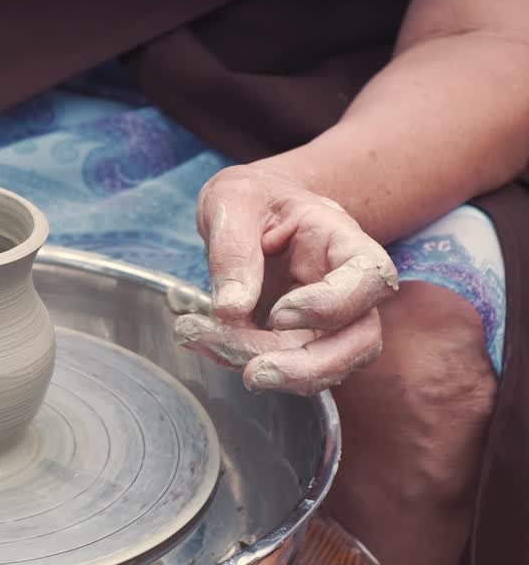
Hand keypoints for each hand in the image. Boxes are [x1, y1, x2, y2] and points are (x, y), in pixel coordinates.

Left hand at [175, 165, 398, 395]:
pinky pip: (281, 364)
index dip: (334, 305)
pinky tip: (200, 338)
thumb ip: (233, 248)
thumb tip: (231, 309)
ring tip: (201, 339)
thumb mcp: (233, 200)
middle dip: (308, 367)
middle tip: (252, 373)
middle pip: (360, 341)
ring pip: (323, 366)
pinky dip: (240, 359)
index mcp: (344, 242)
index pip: (370, 278)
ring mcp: (327, 320)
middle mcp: (348, 288)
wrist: (247, 211)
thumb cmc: (251, 197)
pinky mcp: (297, 340)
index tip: (279, 313)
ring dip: (267, 370)